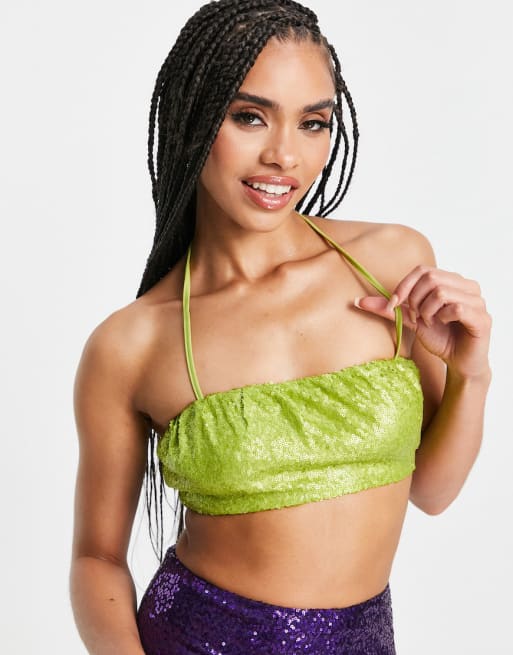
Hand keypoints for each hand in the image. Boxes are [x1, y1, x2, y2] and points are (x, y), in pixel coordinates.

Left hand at [354, 265, 491, 379]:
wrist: (459, 363)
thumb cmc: (440, 338)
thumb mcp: (411, 321)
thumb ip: (390, 309)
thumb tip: (358, 301)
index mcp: (451, 281)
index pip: (423, 270)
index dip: (404, 286)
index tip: (395, 305)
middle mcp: (467, 286)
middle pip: (431, 278)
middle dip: (416, 300)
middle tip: (418, 317)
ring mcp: (477, 300)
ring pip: (442, 292)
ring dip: (428, 311)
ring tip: (431, 322)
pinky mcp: (482, 317)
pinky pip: (457, 308)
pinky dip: (443, 318)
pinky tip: (444, 325)